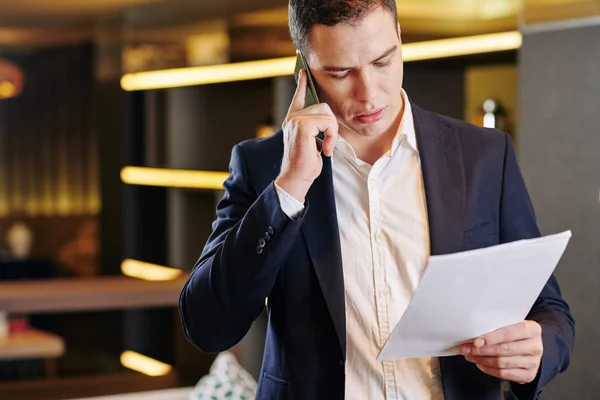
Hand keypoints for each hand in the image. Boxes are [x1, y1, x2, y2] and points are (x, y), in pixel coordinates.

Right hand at [276, 69, 338, 201]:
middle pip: (323, 106)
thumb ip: (316, 130)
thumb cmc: (305, 165)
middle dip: (332, 125)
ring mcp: (296, 121)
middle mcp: (292, 118)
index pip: (298, 97)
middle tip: (328, 144)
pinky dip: (332, 137)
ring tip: (326, 148)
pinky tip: (325, 150)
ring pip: (327, 115)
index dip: (302, 83)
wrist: (296, 179)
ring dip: (333, 133)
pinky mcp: (303, 126)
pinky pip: (328, 123)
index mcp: (293, 120)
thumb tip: (327, 122)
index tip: (303, 70)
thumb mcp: (312, 143)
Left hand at [460, 321, 542, 383]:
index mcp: (532, 329)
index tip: (475, 341)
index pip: (509, 333)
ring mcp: (533, 362)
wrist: (531, 346)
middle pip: (503, 350)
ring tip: (470, 355)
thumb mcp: (511, 324)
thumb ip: (496, 327)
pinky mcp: (529, 375)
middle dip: (481, 350)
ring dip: (482, 360)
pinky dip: (489, 369)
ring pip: (502, 363)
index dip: (491, 338)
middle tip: (466, 348)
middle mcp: (536, 346)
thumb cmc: (516, 333)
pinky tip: (480, 364)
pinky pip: (504, 374)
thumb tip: (473, 334)